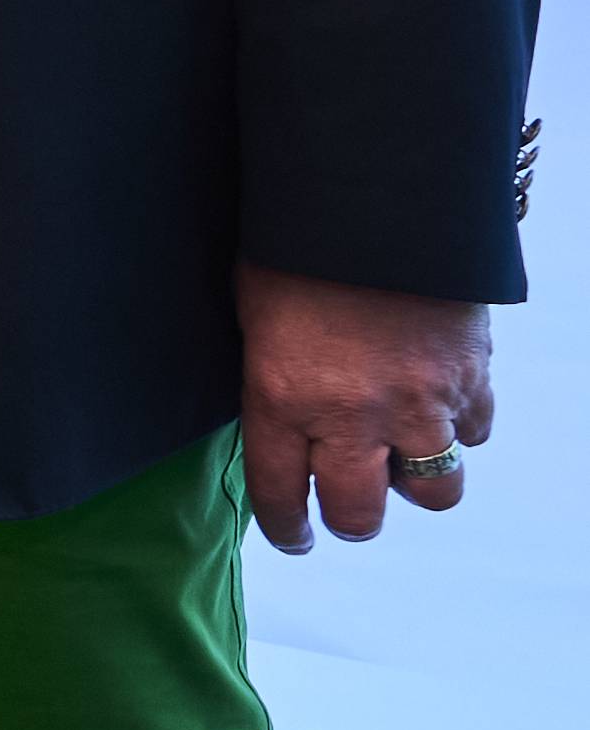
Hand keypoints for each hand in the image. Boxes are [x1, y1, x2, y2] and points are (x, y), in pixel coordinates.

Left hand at [237, 261, 494, 550]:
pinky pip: (474, 433)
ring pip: (432, 489)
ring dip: (414, 480)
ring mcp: (420, 401)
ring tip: (397, 453)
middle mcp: (353, 413)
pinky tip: (437, 400)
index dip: (286, 526)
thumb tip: (282, 417)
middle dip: (350, 518)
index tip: (294, 537)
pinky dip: (459, 427)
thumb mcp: (255, 310)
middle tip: (346, 505)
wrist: (376, 193)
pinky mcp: (470, 378)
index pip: (281, 494)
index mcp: (283, 396)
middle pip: (359, 513)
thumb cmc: (299, 242)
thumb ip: (273, 375)